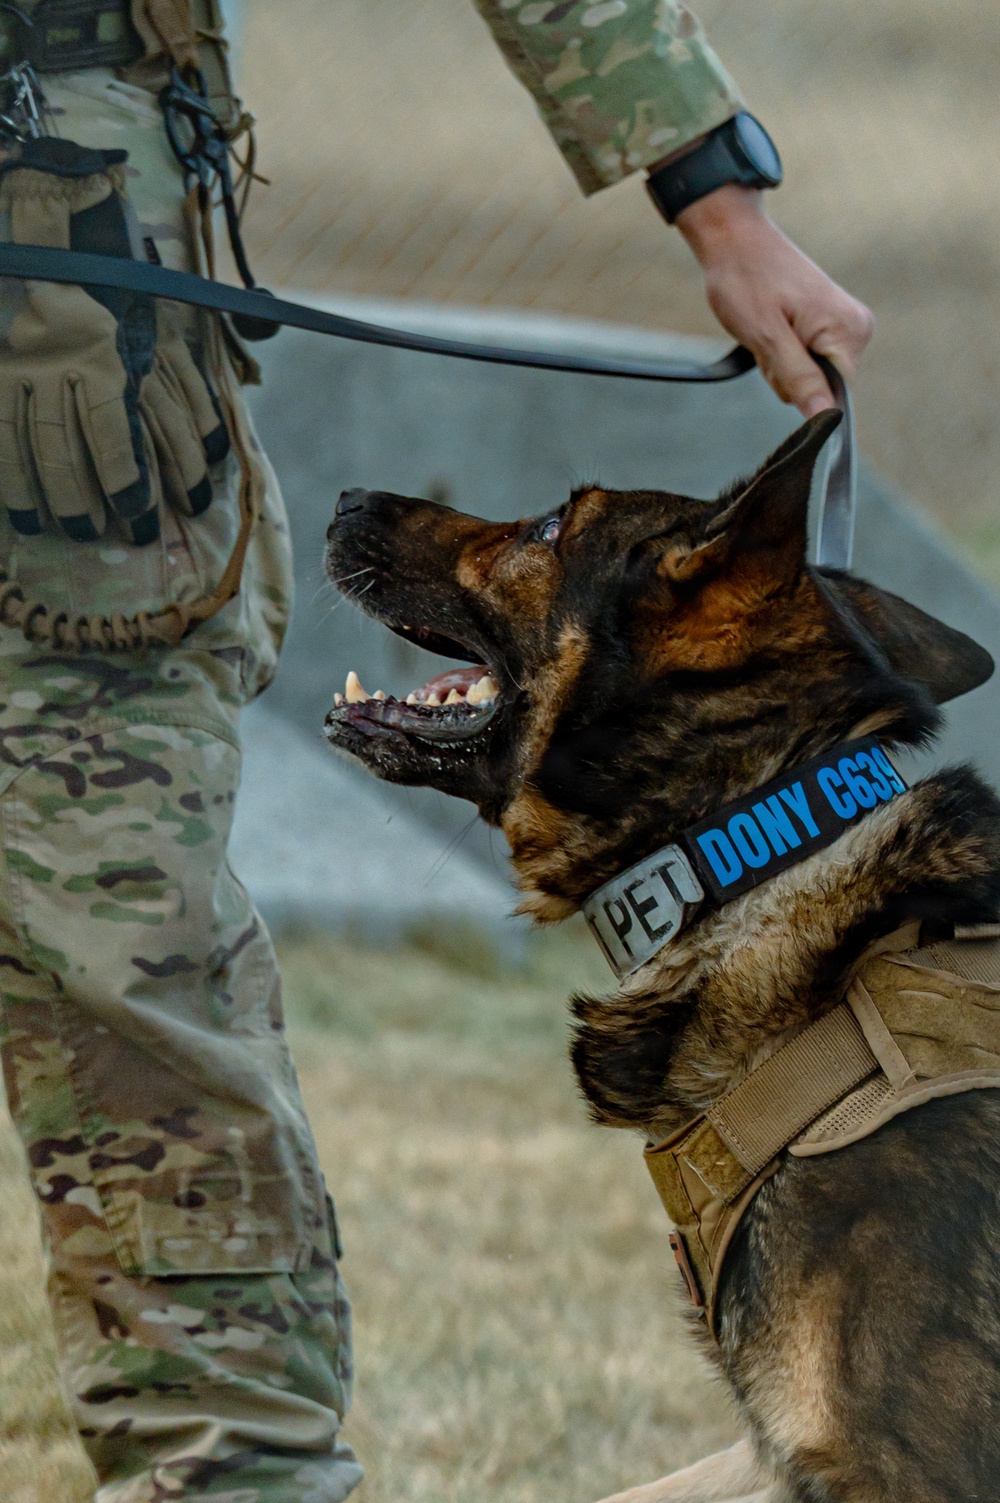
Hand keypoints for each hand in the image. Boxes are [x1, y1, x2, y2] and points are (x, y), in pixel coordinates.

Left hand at [674, 185, 873, 415]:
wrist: (735, 240)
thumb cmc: (746, 280)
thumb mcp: (767, 336)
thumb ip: (799, 379)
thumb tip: (826, 418)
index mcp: (849, 330)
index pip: (835, 396)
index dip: (802, 391)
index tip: (777, 361)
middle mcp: (856, 328)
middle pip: (821, 387)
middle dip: (786, 375)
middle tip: (767, 338)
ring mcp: (844, 325)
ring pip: (810, 377)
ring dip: (780, 363)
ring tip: (768, 327)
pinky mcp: (828, 324)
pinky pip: (805, 361)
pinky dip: (782, 353)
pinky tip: (773, 327)